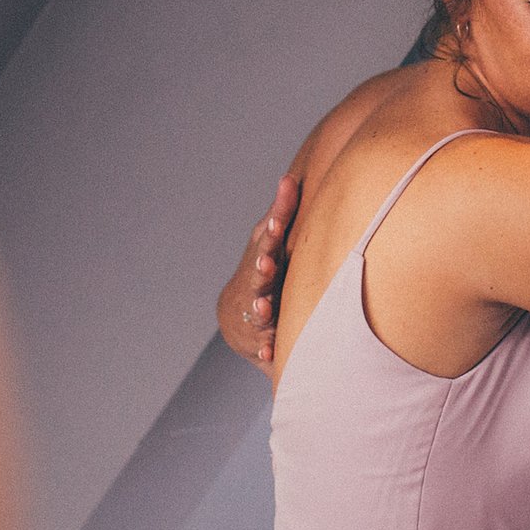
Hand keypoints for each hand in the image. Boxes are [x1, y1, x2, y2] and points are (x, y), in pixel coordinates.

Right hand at [216, 173, 299, 363]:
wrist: (239, 318)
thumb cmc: (264, 269)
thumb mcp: (272, 242)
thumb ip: (283, 213)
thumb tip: (290, 177)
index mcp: (263, 257)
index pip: (267, 241)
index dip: (272, 232)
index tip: (276, 223)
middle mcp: (254, 284)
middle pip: (258, 275)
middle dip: (262, 269)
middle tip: (266, 263)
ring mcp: (253, 311)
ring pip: (257, 311)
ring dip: (260, 309)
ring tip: (264, 309)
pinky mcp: (257, 338)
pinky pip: (263, 345)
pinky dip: (266, 349)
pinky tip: (271, 352)